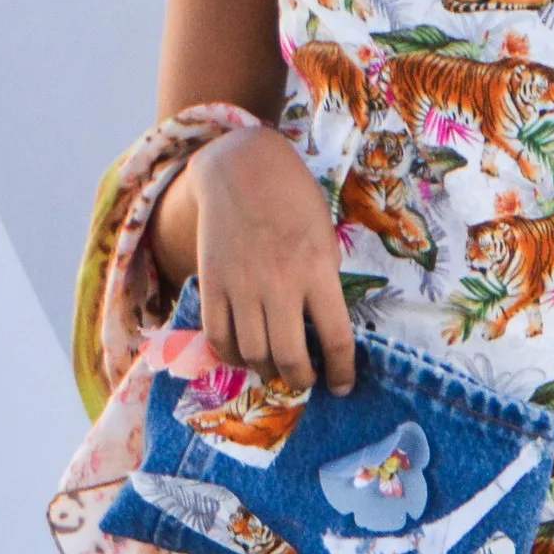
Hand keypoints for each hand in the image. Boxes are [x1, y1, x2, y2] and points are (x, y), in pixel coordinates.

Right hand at [170, 125, 355, 393]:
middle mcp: (280, 283)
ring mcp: (242, 285)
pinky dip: (231, 356)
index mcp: (318, 269)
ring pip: (253, 353)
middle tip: (305, 380)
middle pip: (290, 357)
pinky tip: (244, 355)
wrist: (240, 168)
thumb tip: (321, 328)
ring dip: (266, 371)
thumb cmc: (293, 199)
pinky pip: (218, 336)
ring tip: (275, 369)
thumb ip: (323, 281)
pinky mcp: (212, 283)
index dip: (341, 372)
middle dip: (301, 380)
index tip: (342, 386)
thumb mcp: (325, 236)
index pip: (336, 338)